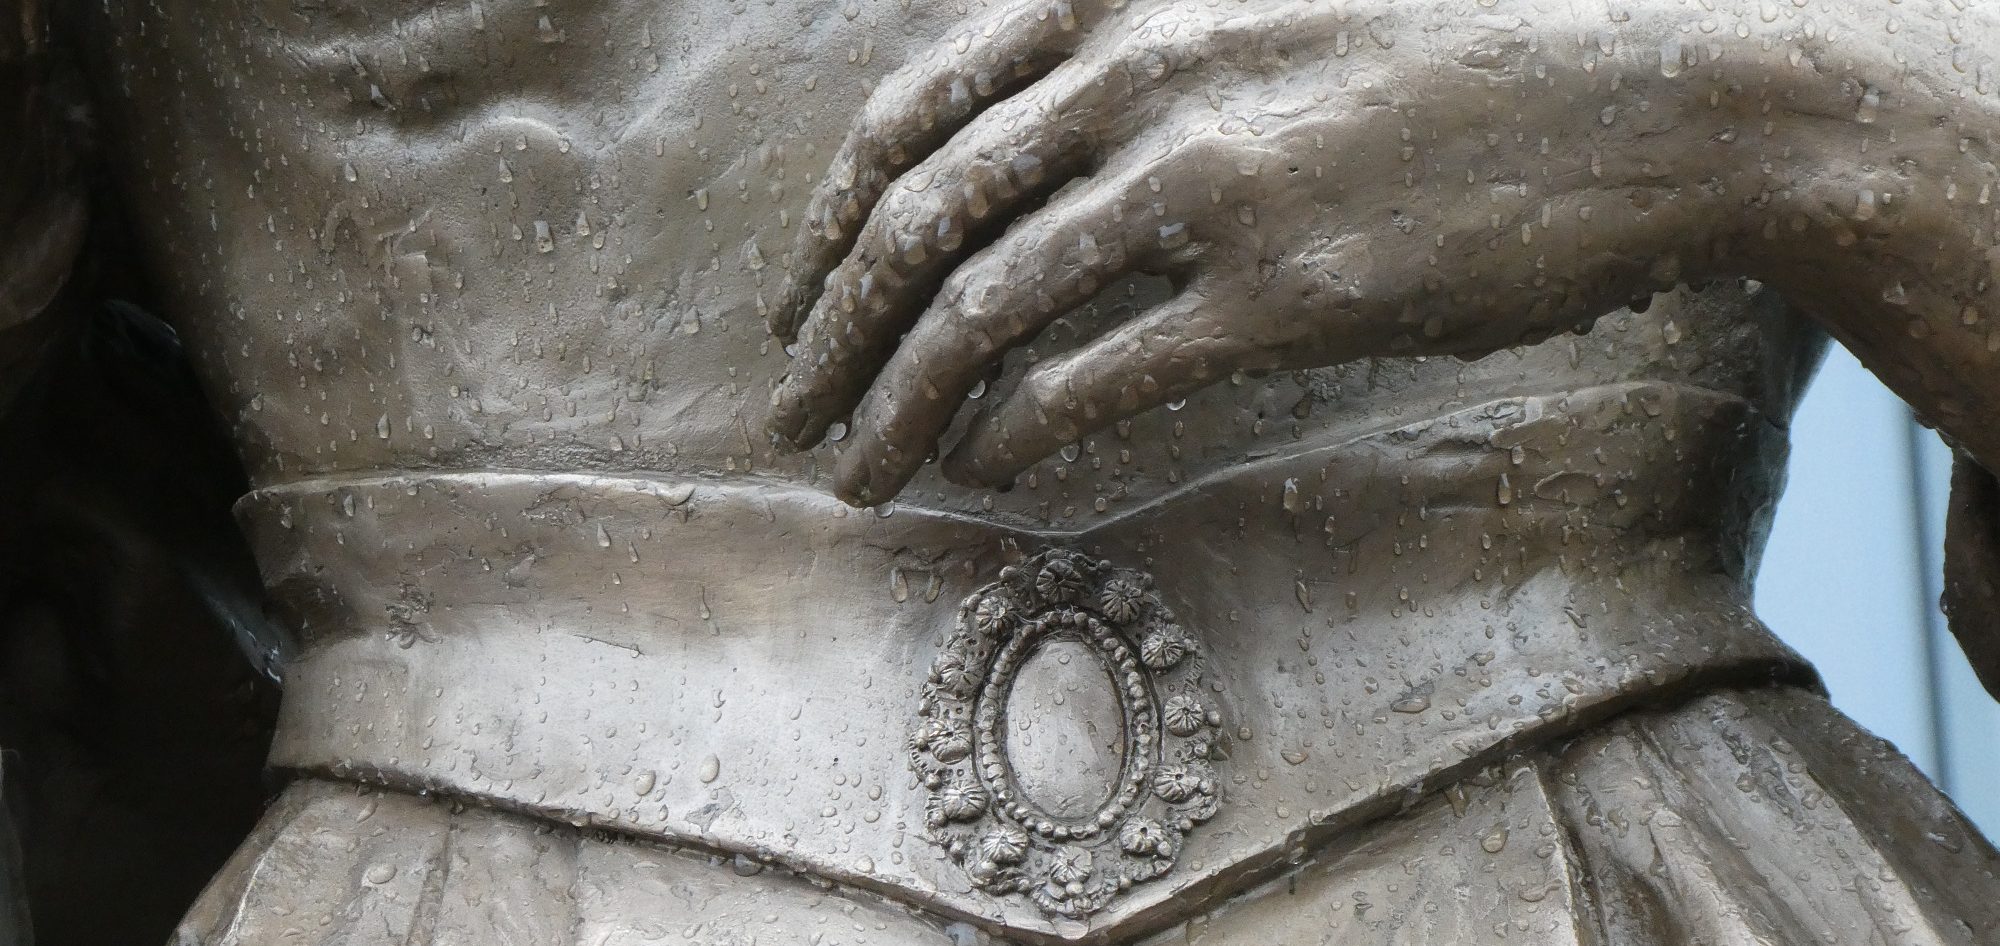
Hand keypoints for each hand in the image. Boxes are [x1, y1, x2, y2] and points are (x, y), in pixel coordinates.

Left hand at [769, 0, 1993, 504]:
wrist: (1648, 91)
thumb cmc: (1459, 58)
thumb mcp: (1269, 7)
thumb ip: (1141, 56)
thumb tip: (1034, 162)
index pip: (914, 112)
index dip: (830, 220)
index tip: (796, 300)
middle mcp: (1144, 73)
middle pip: (924, 218)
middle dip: (835, 331)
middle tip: (795, 412)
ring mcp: (1208, 177)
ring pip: (985, 309)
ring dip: (900, 403)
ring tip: (860, 473)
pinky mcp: (1282, 287)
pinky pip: (1098, 377)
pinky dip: (1020, 430)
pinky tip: (991, 468)